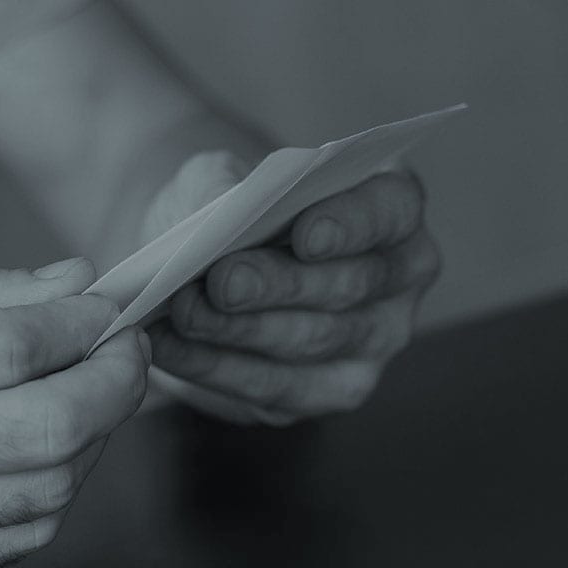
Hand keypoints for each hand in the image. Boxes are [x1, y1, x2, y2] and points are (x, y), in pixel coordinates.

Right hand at [0, 238, 149, 567]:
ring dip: (96, 435)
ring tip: (88, 389)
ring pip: (49, 488)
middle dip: (116, 383)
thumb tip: (72, 285)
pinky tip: (48, 442)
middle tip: (128, 348)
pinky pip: (20, 534)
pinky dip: (58, 484)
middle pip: (49, 429)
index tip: (110, 306)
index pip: (13, 349)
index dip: (85, 324)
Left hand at [143, 151, 439, 425]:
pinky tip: (169, 346)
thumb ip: (223, 187)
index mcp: (389, 206)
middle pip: (348, 284)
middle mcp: (398, 275)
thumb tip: (222, 216)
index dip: (352, 223)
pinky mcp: (331, 389)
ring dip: (241, 329)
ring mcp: (374, 340)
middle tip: (223, 281)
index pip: (390, 210)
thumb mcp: (216, 178)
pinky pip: (276, 386)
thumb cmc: (226, 212)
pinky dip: (215, 367)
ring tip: (183, 312)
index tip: (305, 234)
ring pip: (312, 340)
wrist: (204, 265)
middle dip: (280, 285)